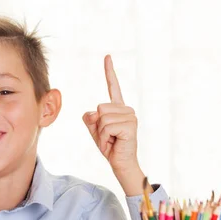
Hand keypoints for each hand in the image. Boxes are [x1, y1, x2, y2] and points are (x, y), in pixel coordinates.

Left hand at [82, 55, 138, 173]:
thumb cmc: (109, 146)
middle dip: (98, 126)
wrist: (120, 163)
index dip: (109, 72)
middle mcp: (126, 109)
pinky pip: (107, 127)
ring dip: (102, 133)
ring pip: (102, 118)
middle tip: (108, 137)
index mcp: (118, 108)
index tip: (107, 56)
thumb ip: (90, 118)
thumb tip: (94, 112)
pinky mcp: (130, 126)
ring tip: (111, 140)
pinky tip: (115, 142)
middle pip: (100, 108)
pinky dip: (105, 138)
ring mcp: (130, 116)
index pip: (113, 86)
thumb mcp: (95, 129)